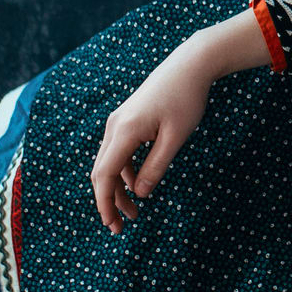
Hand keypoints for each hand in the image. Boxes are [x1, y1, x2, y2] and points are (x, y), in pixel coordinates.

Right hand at [88, 7, 275, 232]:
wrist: (190, 65)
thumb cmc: (187, 99)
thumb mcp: (176, 137)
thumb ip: (156, 166)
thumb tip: (139, 194)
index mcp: (125, 131)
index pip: (104, 175)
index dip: (105, 203)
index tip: (112, 225)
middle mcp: (115, 126)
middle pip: (102, 172)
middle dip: (109, 201)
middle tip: (122, 226)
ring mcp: (119, 122)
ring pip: (110, 163)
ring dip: (119, 188)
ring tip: (136, 210)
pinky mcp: (127, 119)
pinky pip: (119, 152)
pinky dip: (124, 172)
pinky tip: (138, 184)